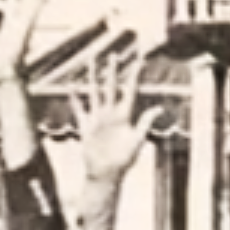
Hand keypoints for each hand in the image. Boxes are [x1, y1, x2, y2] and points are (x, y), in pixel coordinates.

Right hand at [74, 60, 162, 183]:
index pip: (131, 91)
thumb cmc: (124, 161)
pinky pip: (79, 109)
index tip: (139, 62)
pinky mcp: (86, 126)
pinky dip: (74, 99)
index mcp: (125, 116)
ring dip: (92, 78)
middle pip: (111, 87)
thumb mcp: (137, 141)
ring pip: (94, 93)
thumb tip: (158, 108)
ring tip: (90, 62)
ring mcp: (98, 118)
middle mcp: (112, 114)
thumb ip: (145, 123)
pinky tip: (71, 87)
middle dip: (112, 71)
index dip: (134, 77)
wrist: (105, 174)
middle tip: (113, 55)